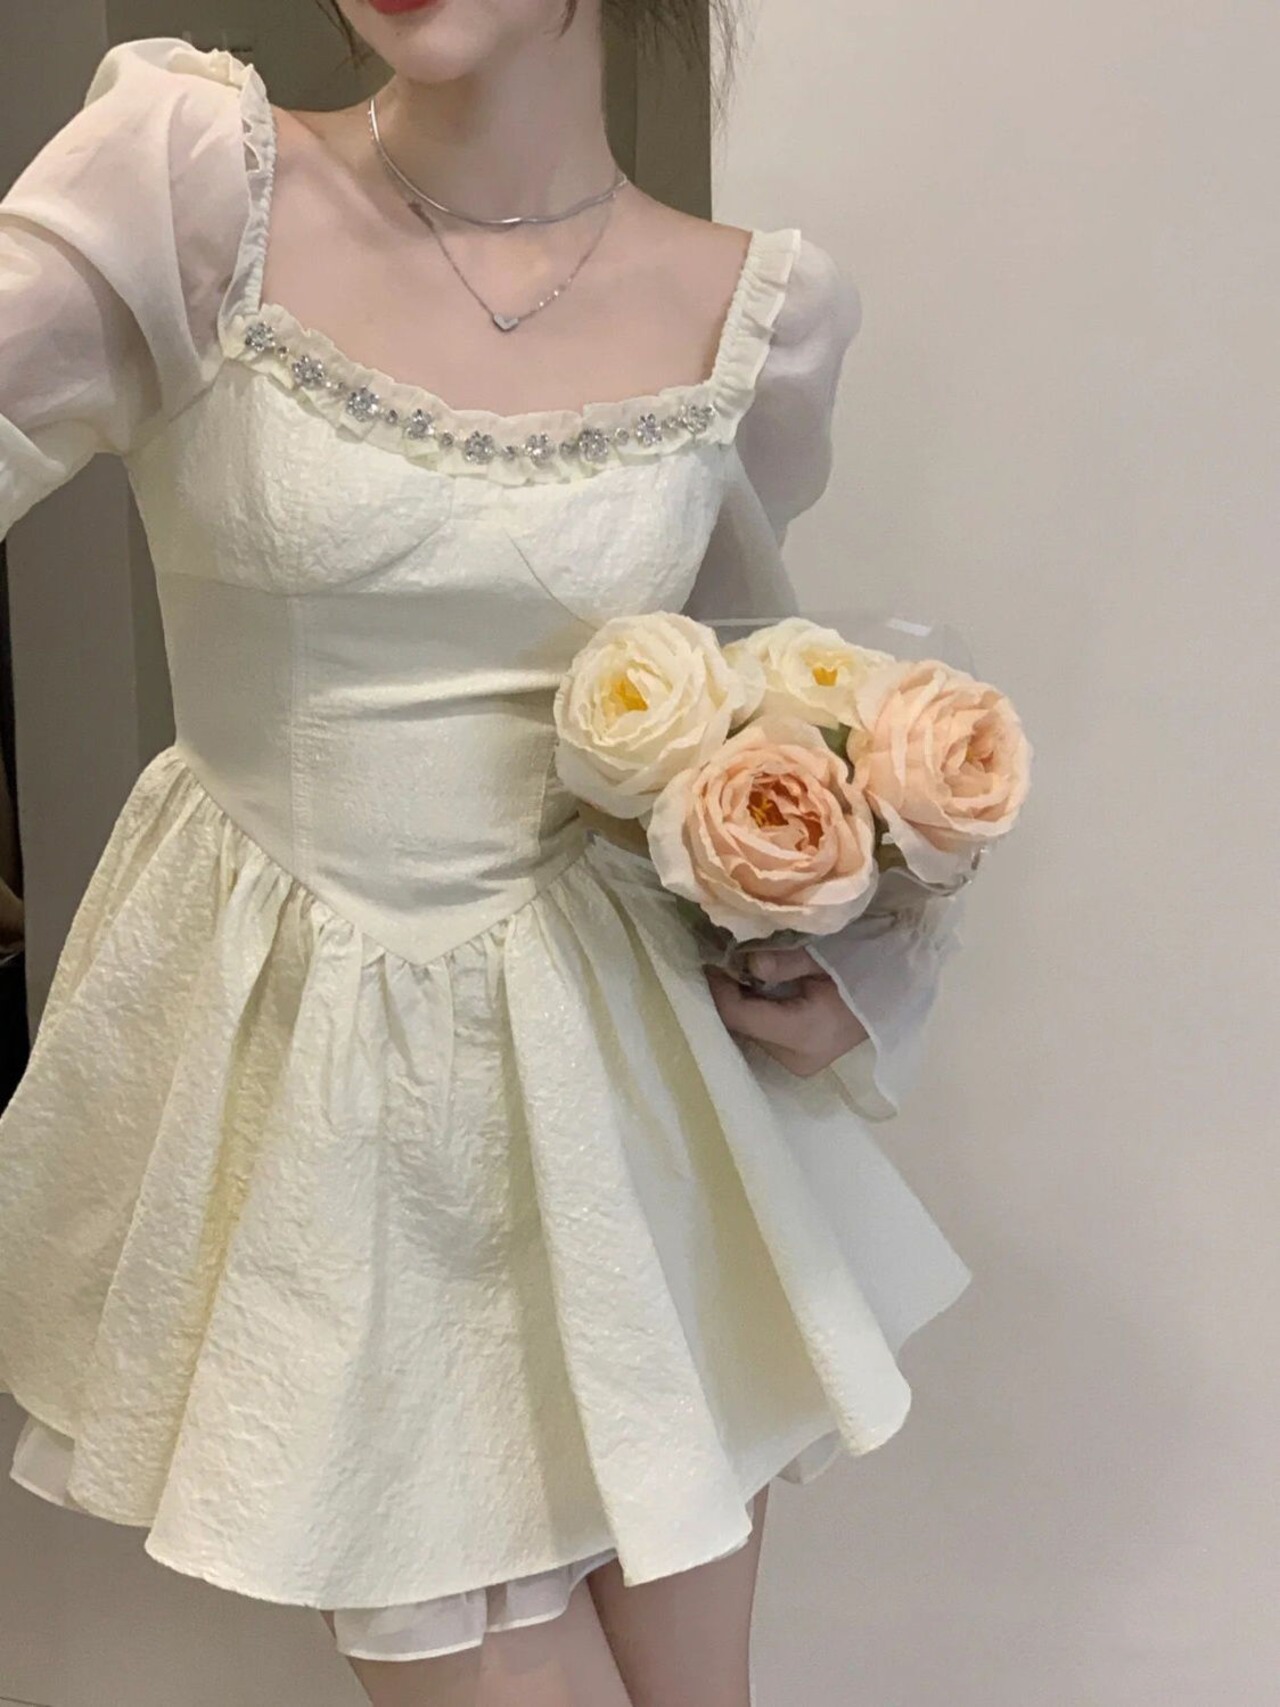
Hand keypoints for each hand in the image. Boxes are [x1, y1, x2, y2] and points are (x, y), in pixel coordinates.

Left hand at [704, 948, 869, 1077]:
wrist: (900, 994)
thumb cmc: (867, 969)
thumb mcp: (827, 957)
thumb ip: (785, 961)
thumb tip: (746, 962)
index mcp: (803, 1033)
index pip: (740, 1016)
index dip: (718, 990)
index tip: (709, 962)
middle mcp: (796, 1058)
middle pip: (741, 1027)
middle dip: (728, 995)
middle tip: (722, 961)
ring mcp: (798, 1063)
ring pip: (749, 1032)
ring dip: (742, 1004)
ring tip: (740, 972)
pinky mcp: (799, 1060)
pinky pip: (764, 1035)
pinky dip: (756, 1012)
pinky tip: (759, 990)